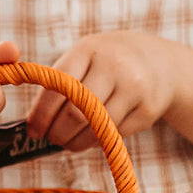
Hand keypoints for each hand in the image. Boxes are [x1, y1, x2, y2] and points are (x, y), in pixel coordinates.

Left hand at [25, 32, 181, 150]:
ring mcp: (135, 88)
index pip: (58, 86)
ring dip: (75, 142)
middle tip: (50, 139)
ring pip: (95, 130)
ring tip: (67, 142)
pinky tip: (92, 136)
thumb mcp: (84, 58)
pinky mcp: (147, 111)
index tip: (33, 130)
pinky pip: (114, 136)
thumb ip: (59, 83)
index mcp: (89, 50)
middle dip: (57, 133)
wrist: (159, 63)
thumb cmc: (108, 63)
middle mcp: (114, 66)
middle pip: (76, 113)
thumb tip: (34, 124)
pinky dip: (97, 141)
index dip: (41, 114)